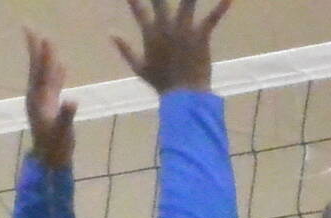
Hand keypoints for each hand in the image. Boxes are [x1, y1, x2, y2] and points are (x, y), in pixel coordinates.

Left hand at [24, 31, 77, 167]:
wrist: (49, 161)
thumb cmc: (56, 148)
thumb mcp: (62, 132)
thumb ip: (66, 116)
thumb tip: (73, 100)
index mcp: (39, 100)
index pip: (40, 72)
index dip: (42, 55)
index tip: (42, 37)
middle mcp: (38, 97)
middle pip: (37, 69)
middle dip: (37, 51)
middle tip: (33, 30)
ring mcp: (43, 102)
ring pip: (44, 76)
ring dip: (47, 60)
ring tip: (49, 44)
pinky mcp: (49, 107)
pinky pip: (52, 85)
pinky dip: (56, 74)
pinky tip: (62, 67)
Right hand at [114, 0, 232, 94]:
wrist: (183, 96)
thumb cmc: (162, 84)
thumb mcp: (138, 67)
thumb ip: (124, 48)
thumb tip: (110, 32)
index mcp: (150, 33)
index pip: (138, 8)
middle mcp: (165, 27)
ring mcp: (184, 30)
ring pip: (187, 2)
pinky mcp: (200, 37)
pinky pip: (211, 19)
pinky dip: (220, 8)